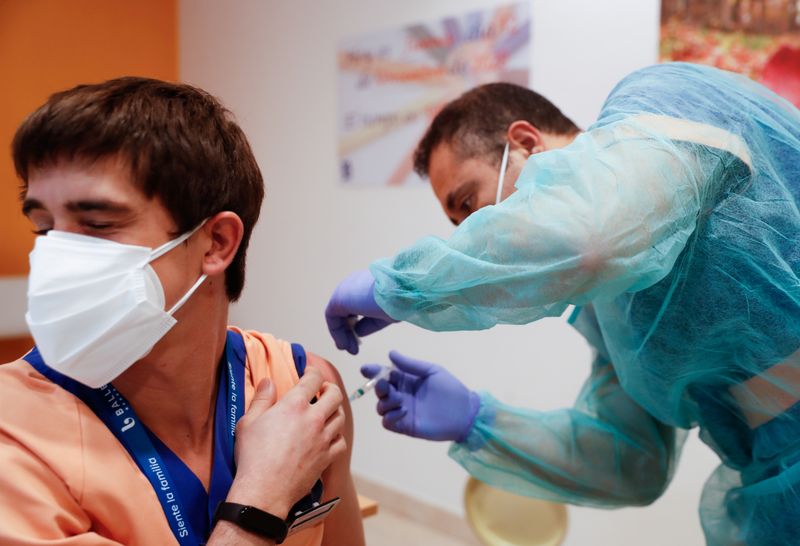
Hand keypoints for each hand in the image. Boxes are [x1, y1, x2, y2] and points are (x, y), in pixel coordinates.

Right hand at [228, 368, 345, 518]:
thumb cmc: (253, 458)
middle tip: (322, 389)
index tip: (310, 373)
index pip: (313, 379)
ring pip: (340, 417)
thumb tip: (268, 382)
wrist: (264, 491)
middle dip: (330, 388)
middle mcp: (313, 419)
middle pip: (334, 395)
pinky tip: (329, 436)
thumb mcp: (248, 423)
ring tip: (326, 411)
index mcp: (294, 405)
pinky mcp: (327, 458)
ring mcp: (323, 439)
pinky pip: (341, 442)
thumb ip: (261, 399)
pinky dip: (337, 436)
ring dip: (334, 411)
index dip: (312, 372)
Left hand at [325, 269, 397, 354]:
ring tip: (350, 350)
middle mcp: (353, 283)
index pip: (356, 305)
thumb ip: (369, 322)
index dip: (356, 324)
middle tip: (353, 349)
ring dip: (342, 335)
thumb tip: (357, 332)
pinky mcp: (338, 298)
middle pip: (345, 310)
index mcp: (366, 283)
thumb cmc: (399, 300)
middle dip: (348, 331)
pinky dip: (337, 333)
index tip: (360, 341)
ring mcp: (344, 289)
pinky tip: (345, 345)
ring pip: (338, 315)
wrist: (401, 291)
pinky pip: (332, 318)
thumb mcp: (385, 314)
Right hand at [362, 351, 479, 441]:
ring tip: (400, 399)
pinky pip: (388, 422)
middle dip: (378, 386)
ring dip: (385, 402)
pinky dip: (390, 417)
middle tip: (384, 384)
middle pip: (380, 391)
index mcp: (406, 380)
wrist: (465, 412)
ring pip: (381, 407)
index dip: (374, 371)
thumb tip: (390, 353)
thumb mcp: (432, 371)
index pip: (385, 374)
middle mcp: (401, 395)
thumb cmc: (451, 389)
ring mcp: (402, 411)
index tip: (366, 369)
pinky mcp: (405, 426)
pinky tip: (403, 411)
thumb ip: (411, 364)